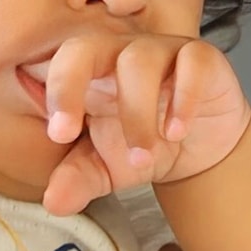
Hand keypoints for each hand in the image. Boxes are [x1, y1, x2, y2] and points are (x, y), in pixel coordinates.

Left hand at [41, 28, 250, 215]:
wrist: (200, 150)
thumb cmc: (145, 147)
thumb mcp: (106, 171)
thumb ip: (78, 180)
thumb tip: (54, 203)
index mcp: (86, 77)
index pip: (53, 66)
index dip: (49, 91)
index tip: (57, 135)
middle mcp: (117, 55)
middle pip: (83, 47)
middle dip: (67, 85)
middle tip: (66, 134)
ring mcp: (160, 52)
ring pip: (137, 61)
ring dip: (136, 114)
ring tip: (142, 158)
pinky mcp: (202, 58)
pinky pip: (192, 60)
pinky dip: (184, 97)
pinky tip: (177, 131)